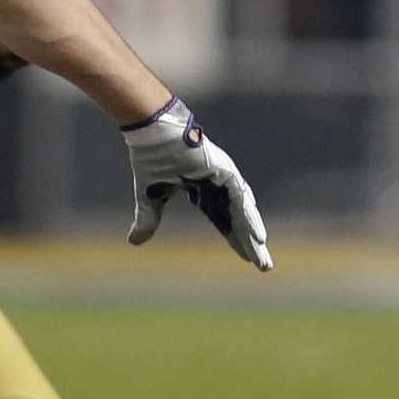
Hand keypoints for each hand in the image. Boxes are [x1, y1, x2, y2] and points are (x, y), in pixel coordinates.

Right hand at [120, 97, 271, 270]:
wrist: (152, 132)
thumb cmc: (152, 158)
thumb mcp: (150, 197)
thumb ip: (148, 219)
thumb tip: (134, 243)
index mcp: (204, 192)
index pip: (224, 221)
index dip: (234, 239)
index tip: (246, 258)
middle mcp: (220, 186)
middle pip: (238, 220)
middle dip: (250, 243)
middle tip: (264, 266)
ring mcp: (225, 178)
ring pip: (243, 212)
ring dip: (253, 234)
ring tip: (262, 256)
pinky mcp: (225, 171)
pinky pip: (241, 198)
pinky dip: (249, 217)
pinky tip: (258, 235)